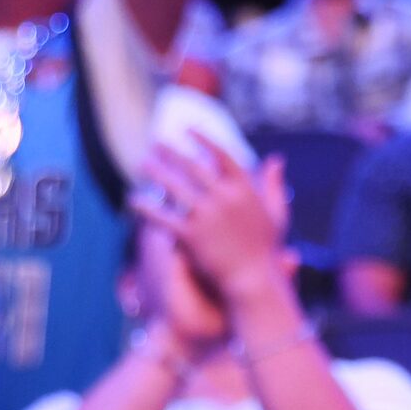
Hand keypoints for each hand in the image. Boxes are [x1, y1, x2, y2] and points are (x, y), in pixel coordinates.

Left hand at [139, 139, 292, 309]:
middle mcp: (225, 198)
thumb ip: (273, 185)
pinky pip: (163, 217)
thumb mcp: (275, 213)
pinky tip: (133, 199)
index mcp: (245, 190)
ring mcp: (207, 216)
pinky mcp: (191, 236)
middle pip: (193, 166)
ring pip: (175, 187)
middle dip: (173, 152)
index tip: (188, 129)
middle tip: (156, 142)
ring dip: (157, 172)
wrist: (254, 280)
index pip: (222, 154)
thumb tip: (276, 160)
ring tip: (143, 162)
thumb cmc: (266, 248)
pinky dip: (147, 207)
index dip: (203, 139)